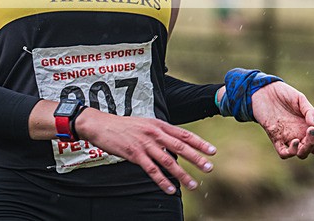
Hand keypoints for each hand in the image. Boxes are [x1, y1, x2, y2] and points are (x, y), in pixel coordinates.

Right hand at [74, 108, 215, 194]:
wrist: (101, 125)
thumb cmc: (124, 126)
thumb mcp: (145, 124)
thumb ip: (160, 133)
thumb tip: (175, 144)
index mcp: (159, 124)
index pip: (183, 134)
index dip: (199, 143)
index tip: (212, 151)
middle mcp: (154, 133)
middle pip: (180, 147)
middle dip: (197, 159)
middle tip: (209, 168)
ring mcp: (145, 144)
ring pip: (168, 161)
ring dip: (182, 174)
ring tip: (192, 184)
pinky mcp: (134, 154)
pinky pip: (152, 170)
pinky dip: (162, 180)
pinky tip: (170, 189)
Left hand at [251, 82, 313, 158]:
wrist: (263, 90)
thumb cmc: (282, 94)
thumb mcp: (299, 99)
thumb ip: (308, 111)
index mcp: (308, 126)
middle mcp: (300, 135)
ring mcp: (288, 138)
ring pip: (302, 154)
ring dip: (309, 147)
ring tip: (310, 132)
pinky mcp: (275, 138)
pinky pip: (284, 153)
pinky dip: (291, 151)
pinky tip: (294, 141)